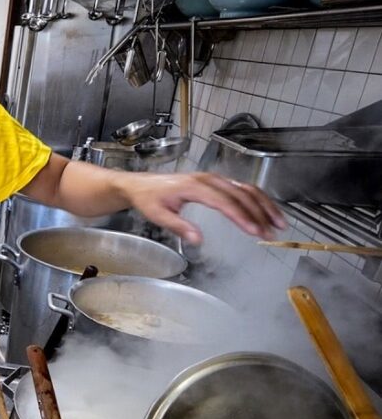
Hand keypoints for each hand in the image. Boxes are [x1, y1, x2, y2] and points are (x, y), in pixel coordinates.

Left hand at [122, 172, 286, 245]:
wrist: (140, 184)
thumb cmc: (148, 199)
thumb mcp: (157, 215)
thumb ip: (178, 226)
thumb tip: (198, 239)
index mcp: (194, 186)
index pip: (224, 202)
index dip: (242, 216)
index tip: (255, 231)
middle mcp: (208, 179)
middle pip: (241, 194)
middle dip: (260, 213)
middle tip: (272, 232)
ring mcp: (213, 179)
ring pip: (246, 189)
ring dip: (264, 205)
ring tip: (278, 223)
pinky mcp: (215, 182)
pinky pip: (241, 188)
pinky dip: (257, 199)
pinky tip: (266, 212)